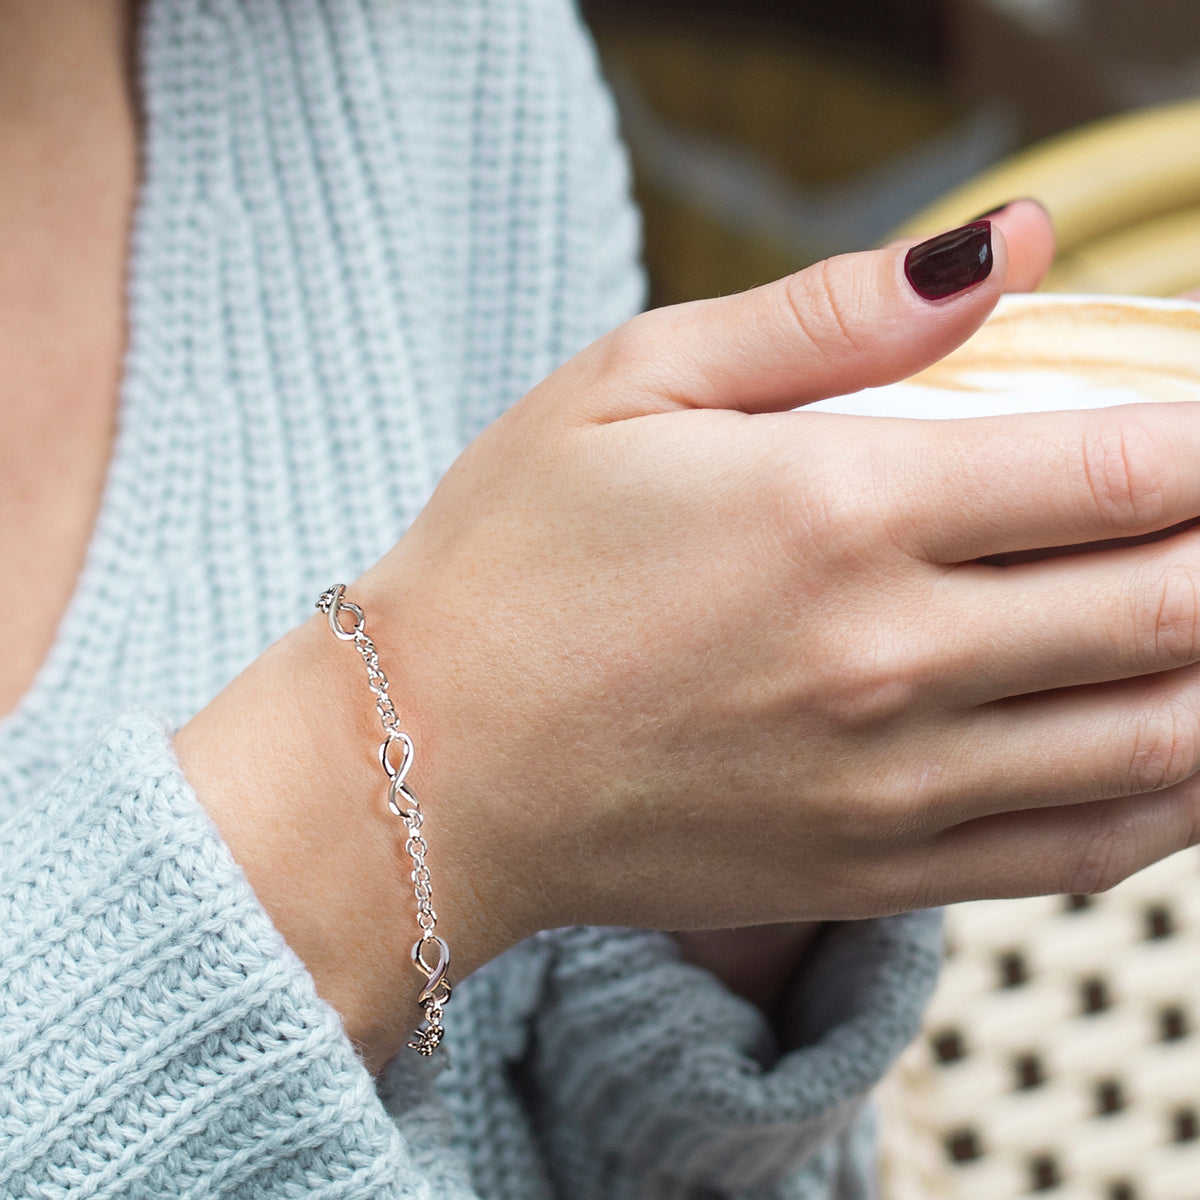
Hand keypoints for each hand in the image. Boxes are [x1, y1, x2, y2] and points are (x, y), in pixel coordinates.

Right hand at [182, 204, 1199, 1069]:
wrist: (427, 766)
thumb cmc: (506, 565)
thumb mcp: (630, 384)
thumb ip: (830, 313)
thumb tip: (1008, 245)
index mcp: (836, 509)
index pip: (1119, 467)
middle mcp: (888, 657)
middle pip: (1172, 602)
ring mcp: (892, 784)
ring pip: (1161, 739)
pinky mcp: (872, 870)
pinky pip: (1084, 849)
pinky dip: (1174, 796)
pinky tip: (1188, 748)